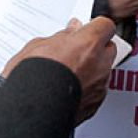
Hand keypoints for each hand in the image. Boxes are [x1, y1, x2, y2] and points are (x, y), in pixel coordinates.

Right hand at [2, 17, 116, 121]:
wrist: (28, 112)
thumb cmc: (29, 80)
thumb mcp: (37, 46)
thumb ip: (61, 36)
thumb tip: (69, 32)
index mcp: (88, 44)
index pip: (105, 25)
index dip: (94, 26)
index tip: (85, 29)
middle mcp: (99, 65)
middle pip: (108, 48)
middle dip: (95, 47)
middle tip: (75, 49)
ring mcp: (99, 87)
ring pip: (103, 70)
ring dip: (92, 68)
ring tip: (68, 72)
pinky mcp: (95, 105)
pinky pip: (97, 89)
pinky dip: (87, 87)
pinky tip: (69, 88)